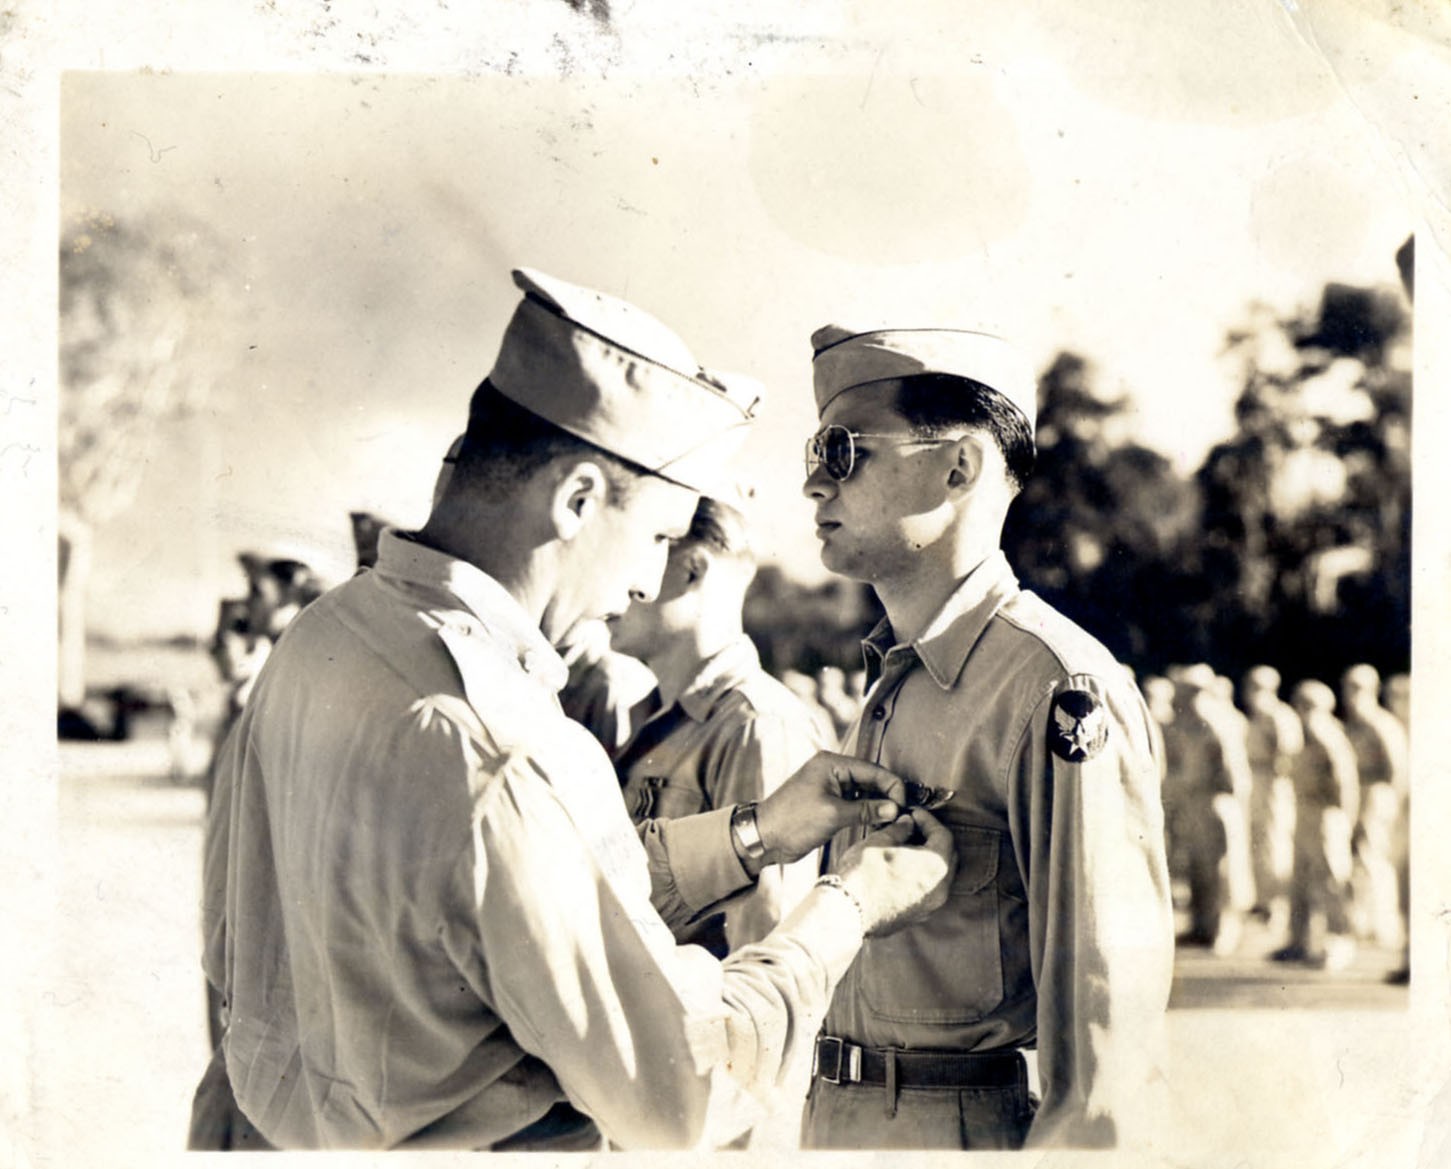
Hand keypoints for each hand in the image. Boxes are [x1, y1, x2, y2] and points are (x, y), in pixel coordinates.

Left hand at [754, 752, 907, 867]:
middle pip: (871, 780)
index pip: (872, 770)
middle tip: (902, 816)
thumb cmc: (793, 820)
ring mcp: (831, 787)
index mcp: (831, 763)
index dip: (892, 787)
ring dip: (878, 806)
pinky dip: (867, 813)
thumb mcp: (833, 814)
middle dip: (887, 797)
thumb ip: (866, 810)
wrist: (765, 837)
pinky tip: (878, 825)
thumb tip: (894, 809)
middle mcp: (833, 771)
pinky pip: (856, 804)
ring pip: (865, 793)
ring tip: (893, 823)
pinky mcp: (830, 803)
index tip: (905, 805)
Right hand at [835, 808, 955, 935]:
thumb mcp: (879, 842)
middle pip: (946, 856)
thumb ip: (898, 830)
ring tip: (903, 847)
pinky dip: (919, 876)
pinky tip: (899, 868)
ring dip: (925, 859)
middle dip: (931, 839)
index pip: (943, 835)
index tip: (913, 813)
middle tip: (912, 827)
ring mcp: (929, 906)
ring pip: (937, 876)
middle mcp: (939, 889)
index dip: (928, 820)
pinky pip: (926, 891)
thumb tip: (906, 824)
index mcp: (935, 866)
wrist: (847, 914)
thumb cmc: (863, 875)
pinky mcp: (916, 916)